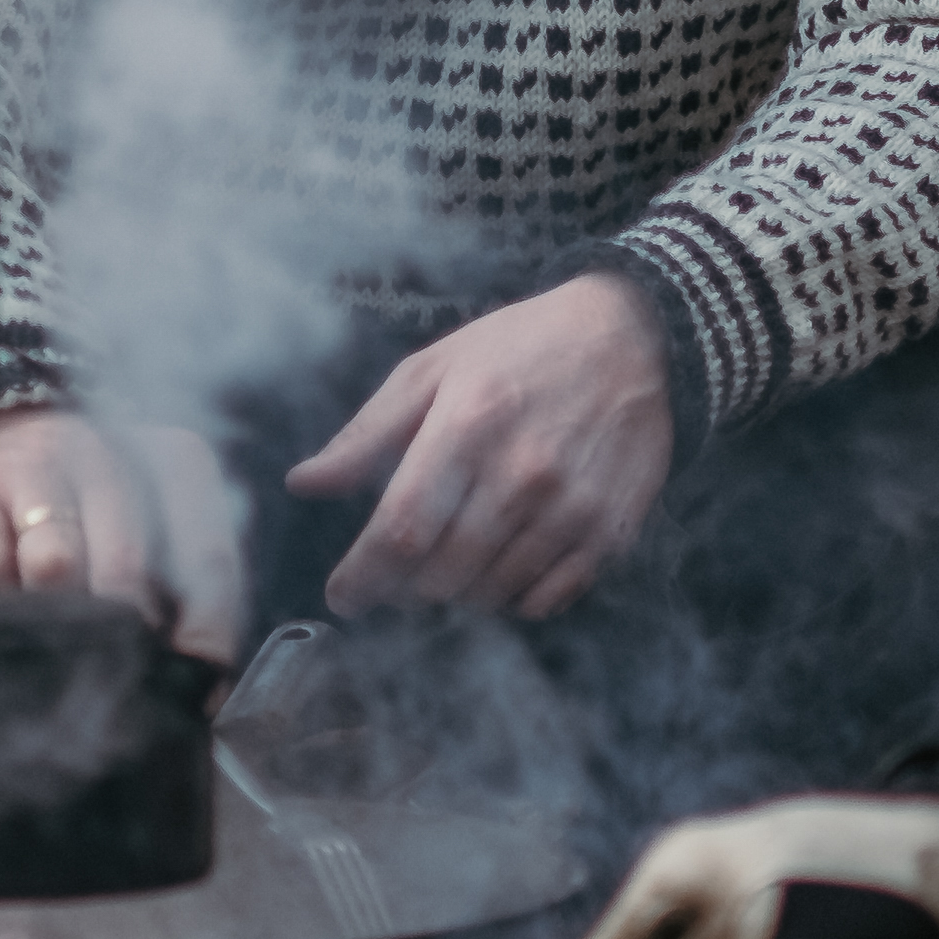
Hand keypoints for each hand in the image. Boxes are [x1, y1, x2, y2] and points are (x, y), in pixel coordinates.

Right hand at [0, 404, 249, 663]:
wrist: (10, 444)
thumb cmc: (101, 513)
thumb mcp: (161, 533)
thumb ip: (192, 595)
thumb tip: (203, 685)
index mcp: (178, 460)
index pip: (208, 558)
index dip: (204, 630)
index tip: (195, 681)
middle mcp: (111, 450)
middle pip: (128, 567)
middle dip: (123, 635)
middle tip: (114, 675)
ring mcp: (38, 459)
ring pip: (55, 564)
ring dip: (53, 619)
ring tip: (54, 640)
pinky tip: (2, 600)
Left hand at [288, 275, 674, 620]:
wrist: (635, 338)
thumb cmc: (520, 349)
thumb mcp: (432, 370)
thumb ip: (367, 435)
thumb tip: (303, 484)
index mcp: (468, 424)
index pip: (402, 530)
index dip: (363, 577)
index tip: (344, 596)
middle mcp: (523, 473)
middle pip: (442, 574)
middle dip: (404, 589)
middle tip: (396, 575)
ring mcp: (572, 508)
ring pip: (491, 594)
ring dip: (456, 593)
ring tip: (448, 562)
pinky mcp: (610, 532)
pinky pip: (545, 600)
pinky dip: (511, 598)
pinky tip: (500, 565)